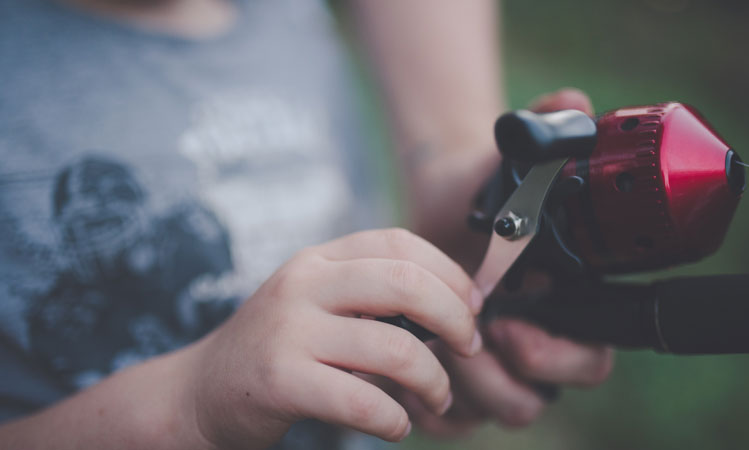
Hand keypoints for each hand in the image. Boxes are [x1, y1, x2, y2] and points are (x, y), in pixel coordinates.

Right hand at [183, 228, 482, 448]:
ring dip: (433, 381)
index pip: (400, 242)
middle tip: (467, 348)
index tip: (472, 307)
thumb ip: (371, 295)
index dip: (450, 272)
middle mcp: (303, 283)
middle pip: (406, 283)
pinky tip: (396, 425)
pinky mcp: (280, 381)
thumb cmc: (279, 348)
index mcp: (319, 259)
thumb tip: (456, 305)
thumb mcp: (317, 303)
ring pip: (395, 348)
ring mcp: (289, 330)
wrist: (200, 391)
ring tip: (437, 397)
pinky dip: (394, 419)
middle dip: (455, 318)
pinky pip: (362, 401)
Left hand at [399, 88, 614, 435]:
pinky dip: (429, 404)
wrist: (435, 209)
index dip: (559, 356)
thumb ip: (545, 130)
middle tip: (469, 339)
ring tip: (429, 344)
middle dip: (502, 380)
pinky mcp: (454, 380)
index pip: (590, 359)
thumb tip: (573, 103)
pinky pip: (453, 419)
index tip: (512, 325)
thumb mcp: (509, 159)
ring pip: (496, 413)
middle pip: (540, 399)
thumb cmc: (479, 189)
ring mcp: (495, 368)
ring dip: (462, 388)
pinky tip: (403, 362)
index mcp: (566, 307)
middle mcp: (536, 345)